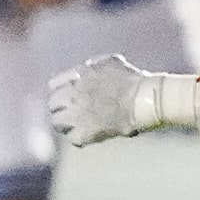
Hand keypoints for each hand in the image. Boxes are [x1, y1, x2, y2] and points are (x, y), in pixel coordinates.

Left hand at [47, 54, 166, 147]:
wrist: (146, 99)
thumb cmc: (135, 80)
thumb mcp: (112, 62)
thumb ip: (93, 65)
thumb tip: (87, 68)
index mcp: (78, 76)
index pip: (54, 84)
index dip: (61, 91)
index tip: (68, 96)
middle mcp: (73, 94)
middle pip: (53, 104)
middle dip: (61, 108)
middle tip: (71, 113)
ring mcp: (78, 114)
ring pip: (57, 122)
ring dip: (66, 124)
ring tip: (76, 126)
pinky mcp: (86, 132)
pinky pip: (72, 138)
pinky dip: (79, 138)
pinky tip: (88, 135)